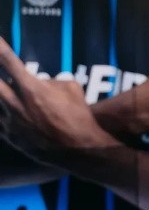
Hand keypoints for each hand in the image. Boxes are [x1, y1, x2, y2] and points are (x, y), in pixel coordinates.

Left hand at [0, 38, 117, 164]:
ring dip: (3, 98)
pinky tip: (10, 115)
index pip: (7, 60)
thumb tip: (42, 82)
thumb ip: (51, 81)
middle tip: (4, 78)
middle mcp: (16, 104)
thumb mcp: (72, 88)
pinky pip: (0, 123)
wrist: (80, 148)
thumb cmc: (80, 115)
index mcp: (31, 88)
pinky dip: (4, 117)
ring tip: (12, 98)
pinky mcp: (11, 138)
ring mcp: (11, 122)